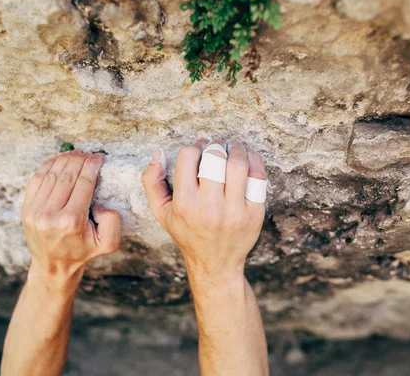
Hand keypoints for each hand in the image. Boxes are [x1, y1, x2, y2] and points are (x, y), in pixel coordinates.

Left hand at [21, 150, 120, 292]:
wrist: (53, 265)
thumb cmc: (83, 251)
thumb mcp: (108, 243)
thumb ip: (112, 222)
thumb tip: (99, 204)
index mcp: (71, 221)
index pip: (84, 182)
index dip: (93, 165)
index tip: (99, 157)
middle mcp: (50, 215)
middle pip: (67, 175)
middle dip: (80, 159)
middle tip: (89, 153)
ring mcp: (35, 211)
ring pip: (52, 174)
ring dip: (65, 159)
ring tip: (77, 154)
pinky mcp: (26, 209)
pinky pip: (37, 179)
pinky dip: (49, 166)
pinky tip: (59, 160)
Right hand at [141, 139, 266, 281]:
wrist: (215, 264)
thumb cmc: (186, 233)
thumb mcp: (160, 212)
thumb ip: (151, 182)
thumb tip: (158, 153)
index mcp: (184, 204)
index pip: (188, 157)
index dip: (195, 146)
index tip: (200, 148)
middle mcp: (209, 208)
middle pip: (215, 157)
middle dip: (217, 144)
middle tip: (218, 146)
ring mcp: (234, 211)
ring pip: (239, 164)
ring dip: (237, 148)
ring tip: (233, 148)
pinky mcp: (254, 214)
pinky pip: (258, 178)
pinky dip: (254, 161)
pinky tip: (248, 159)